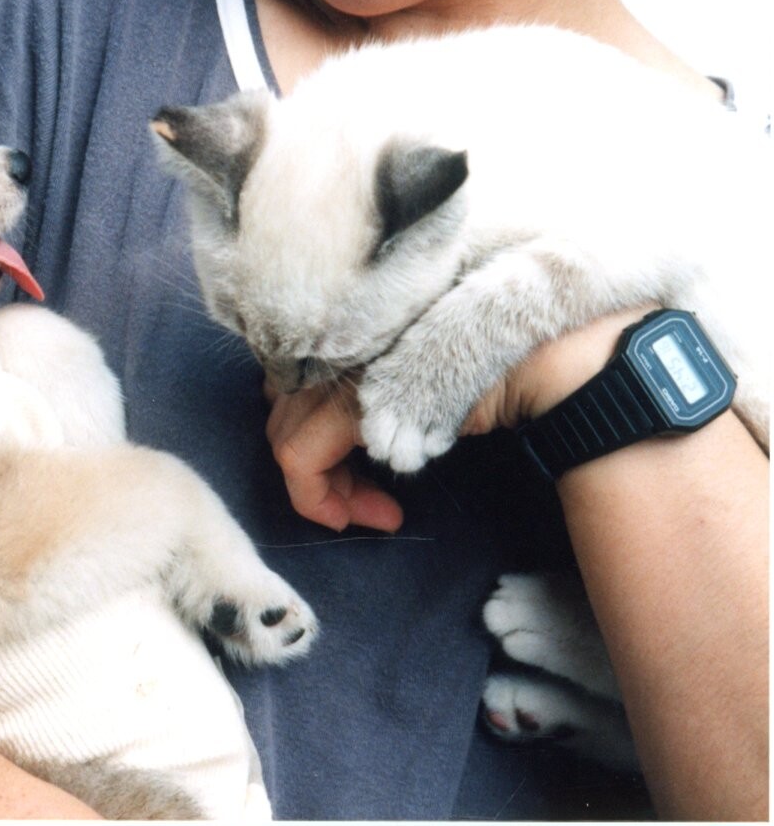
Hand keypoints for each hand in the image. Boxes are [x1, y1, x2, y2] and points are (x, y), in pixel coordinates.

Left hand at [265, 307, 654, 531]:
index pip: (294, 374)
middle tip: (366, 499)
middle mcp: (335, 335)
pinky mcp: (348, 402)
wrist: (549, 353)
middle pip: (284, 409)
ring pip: (286, 437)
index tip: (356, 463)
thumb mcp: (432, 355)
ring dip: (327, 489)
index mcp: (352, 317)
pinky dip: (321, 498)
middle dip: (320, 463)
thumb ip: (387, 373)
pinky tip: (381, 516)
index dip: (314, 425)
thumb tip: (357, 420)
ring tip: (376, 512)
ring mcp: (337, 364)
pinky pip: (300, 459)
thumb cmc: (507, 351)